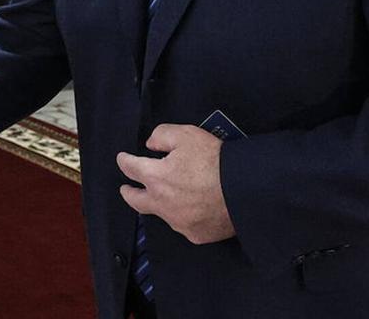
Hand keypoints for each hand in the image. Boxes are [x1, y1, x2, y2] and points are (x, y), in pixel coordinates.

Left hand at [117, 124, 234, 244]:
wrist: (245, 191)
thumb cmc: (215, 161)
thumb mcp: (186, 134)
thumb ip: (162, 135)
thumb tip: (151, 145)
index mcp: (156, 177)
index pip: (130, 168)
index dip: (124, 161)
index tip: (123, 159)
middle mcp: (162, 202)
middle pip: (135, 200)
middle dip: (128, 192)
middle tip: (126, 188)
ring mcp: (178, 221)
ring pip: (160, 213)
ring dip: (159, 204)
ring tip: (163, 197)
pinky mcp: (195, 234)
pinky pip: (183, 225)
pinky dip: (183, 216)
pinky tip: (189, 209)